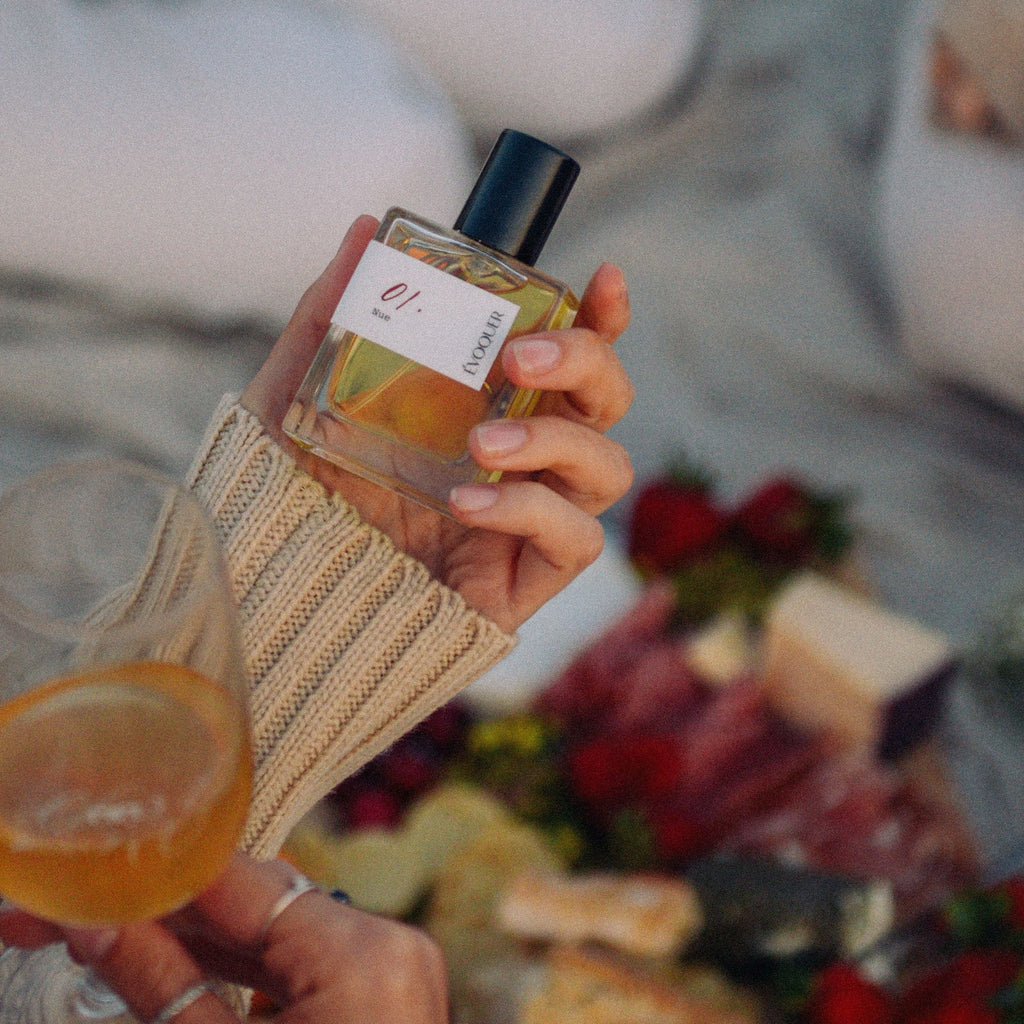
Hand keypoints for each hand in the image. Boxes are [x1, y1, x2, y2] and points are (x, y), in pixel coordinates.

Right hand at [0, 854, 447, 1023]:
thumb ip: (162, 984)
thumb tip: (101, 928)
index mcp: (362, 955)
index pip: (244, 881)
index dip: (162, 877)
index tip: (97, 879)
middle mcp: (391, 944)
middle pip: (262, 902)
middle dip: (175, 909)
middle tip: (94, 917)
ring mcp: (397, 969)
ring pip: (282, 930)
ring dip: (206, 936)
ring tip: (126, 935)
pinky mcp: (386, 995)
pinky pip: (307, 962)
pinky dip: (249, 964)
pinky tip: (184, 960)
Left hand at [242, 215, 634, 632]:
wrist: (276, 591)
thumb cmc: (293, 492)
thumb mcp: (296, 395)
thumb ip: (330, 317)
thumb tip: (364, 231)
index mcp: (487, 411)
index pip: (568, 360)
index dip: (602, 319)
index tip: (600, 277)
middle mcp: (522, 461)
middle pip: (607, 404)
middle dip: (587, 365)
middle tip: (519, 360)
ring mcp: (529, 521)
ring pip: (608, 469)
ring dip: (555, 443)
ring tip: (481, 445)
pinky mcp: (525, 579)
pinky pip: (575, 540)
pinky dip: (529, 512)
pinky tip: (468, 504)